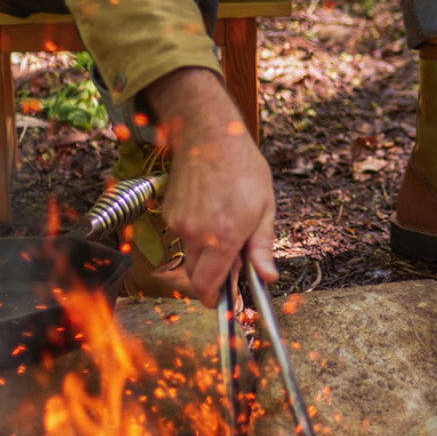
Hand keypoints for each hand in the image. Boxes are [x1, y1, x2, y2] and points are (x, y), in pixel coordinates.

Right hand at [143, 66, 276, 307]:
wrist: (209, 135)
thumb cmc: (243, 167)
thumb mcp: (265, 206)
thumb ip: (262, 246)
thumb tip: (266, 278)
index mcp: (224, 236)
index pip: (208, 287)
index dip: (215, 299)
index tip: (224, 299)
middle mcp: (197, 235)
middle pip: (196, 276)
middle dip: (212, 277)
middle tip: (232, 260)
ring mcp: (179, 224)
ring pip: (189, 256)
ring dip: (204, 253)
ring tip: (225, 225)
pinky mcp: (169, 213)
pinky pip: (181, 236)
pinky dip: (194, 234)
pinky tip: (210, 210)